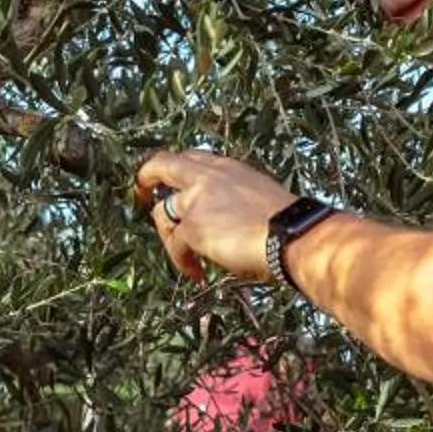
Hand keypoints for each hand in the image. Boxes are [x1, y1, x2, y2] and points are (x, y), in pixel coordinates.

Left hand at [132, 150, 293, 282]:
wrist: (292, 234)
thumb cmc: (287, 223)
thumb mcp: (258, 197)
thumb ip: (234, 199)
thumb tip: (226, 219)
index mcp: (227, 168)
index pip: (191, 158)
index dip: (175, 169)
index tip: (171, 181)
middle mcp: (207, 177)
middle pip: (161, 166)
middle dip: (145, 179)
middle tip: (140, 194)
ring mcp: (196, 200)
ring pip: (162, 212)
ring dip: (169, 237)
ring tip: (185, 257)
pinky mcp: (192, 227)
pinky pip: (175, 244)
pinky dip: (181, 260)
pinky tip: (195, 273)